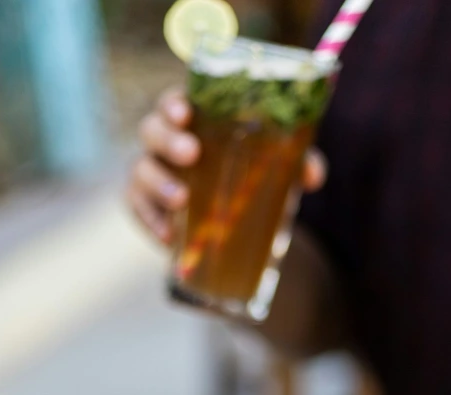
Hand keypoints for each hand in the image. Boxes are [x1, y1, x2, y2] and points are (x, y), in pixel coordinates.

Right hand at [127, 87, 326, 245]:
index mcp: (193, 121)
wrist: (228, 221)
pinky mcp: (145, 206)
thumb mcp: (274, 167)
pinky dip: (151, 222)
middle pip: (151, 130)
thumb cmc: (247, 176)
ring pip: (141, 170)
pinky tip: (168, 236)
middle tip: (192, 154)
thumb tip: (313, 175)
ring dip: (159, 184)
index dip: (174, 103)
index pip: (174, 101)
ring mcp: (152, 174)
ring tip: (182, 200)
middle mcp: (165, 142)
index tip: (187, 113)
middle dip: (168, 139)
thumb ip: (295, 163)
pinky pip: (137, 209)